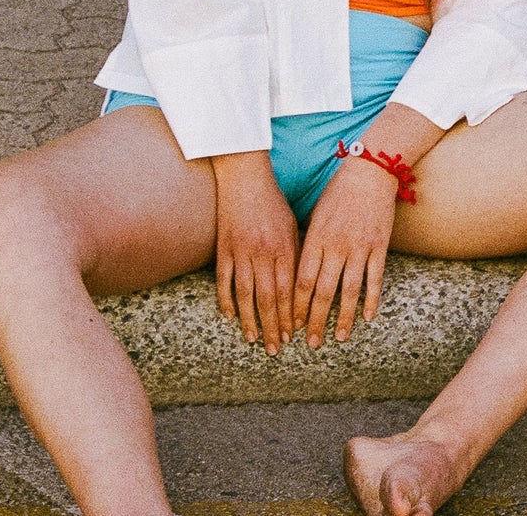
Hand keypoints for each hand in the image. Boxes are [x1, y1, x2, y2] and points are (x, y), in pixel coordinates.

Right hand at [209, 151, 299, 354]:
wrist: (245, 177)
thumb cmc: (273, 202)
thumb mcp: (292, 226)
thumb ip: (296, 254)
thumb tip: (303, 284)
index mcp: (284, 247)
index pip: (289, 290)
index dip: (290, 315)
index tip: (293, 335)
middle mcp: (263, 253)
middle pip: (268, 298)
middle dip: (273, 326)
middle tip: (275, 349)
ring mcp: (241, 251)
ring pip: (245, 294)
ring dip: (251, 320)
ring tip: (254, 340)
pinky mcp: (223, 248)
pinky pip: (224, 280)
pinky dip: (226, 300)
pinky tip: (230, 317)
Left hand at [292, 155, 397, 346]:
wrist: (370, 171)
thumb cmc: (338, 192)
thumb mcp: (315, 215)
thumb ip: (308, 244)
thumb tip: (298, 271)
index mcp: (315, 238)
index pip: (302, 280)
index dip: (296, 305)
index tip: (291, 324)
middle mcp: (336, 246)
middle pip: (323, 291)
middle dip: (315, 320)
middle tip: (311, 343)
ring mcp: (359, 247)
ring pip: (349, 291)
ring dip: (342, 318)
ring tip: (338, 338)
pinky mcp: (379, 247)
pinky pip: (375, 279)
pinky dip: (371, 300)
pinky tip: (367, 317)